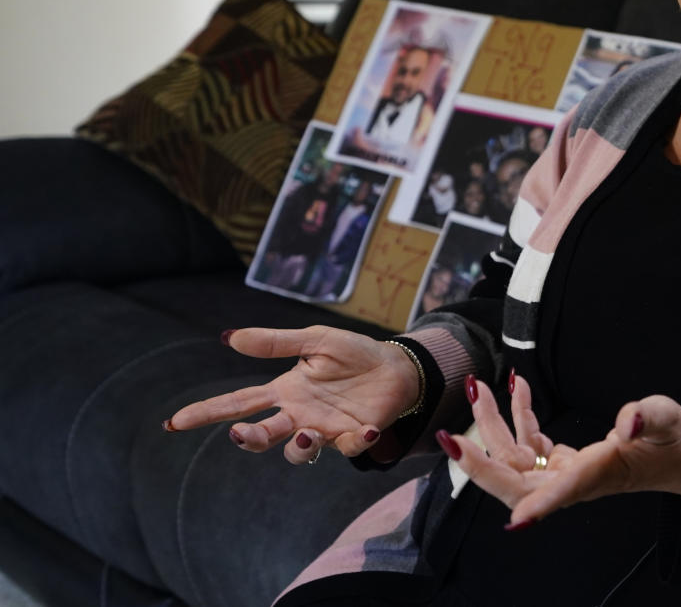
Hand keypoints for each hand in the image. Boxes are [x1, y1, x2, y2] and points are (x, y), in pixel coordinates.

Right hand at [164, 326, 420, 464]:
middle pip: (262, 436)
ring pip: (299, 453)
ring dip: (298, 449)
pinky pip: (349, 448)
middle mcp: (299, 416)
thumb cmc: (354, 354)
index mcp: (285, 391)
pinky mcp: (355, 436)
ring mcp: (325, 429)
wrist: (397, 366)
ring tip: (306, 435)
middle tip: (240, 432)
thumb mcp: (316, 340)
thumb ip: (276, 342)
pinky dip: (356, 441)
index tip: (175, 422)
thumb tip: (229, 337)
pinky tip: (366, 428)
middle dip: (248, 439)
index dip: (207, 413)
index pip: (238, 403)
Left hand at [442, 373, 680, 529]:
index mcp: (596, 476)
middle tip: (450, 437)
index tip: (516, 518)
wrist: (680, 455)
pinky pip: (529, 442)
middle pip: (515, 483)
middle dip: (480, 462)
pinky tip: (518, 386)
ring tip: (479, 387)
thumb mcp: (666, 420)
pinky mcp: (564, 460)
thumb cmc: (674, 440)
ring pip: (513, 458)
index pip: (562, 493)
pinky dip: (518, 415)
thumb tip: (629, 419)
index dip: (538, 506)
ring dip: (491, 425)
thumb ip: (648, 417)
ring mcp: (564, 472)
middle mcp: (572, 481)